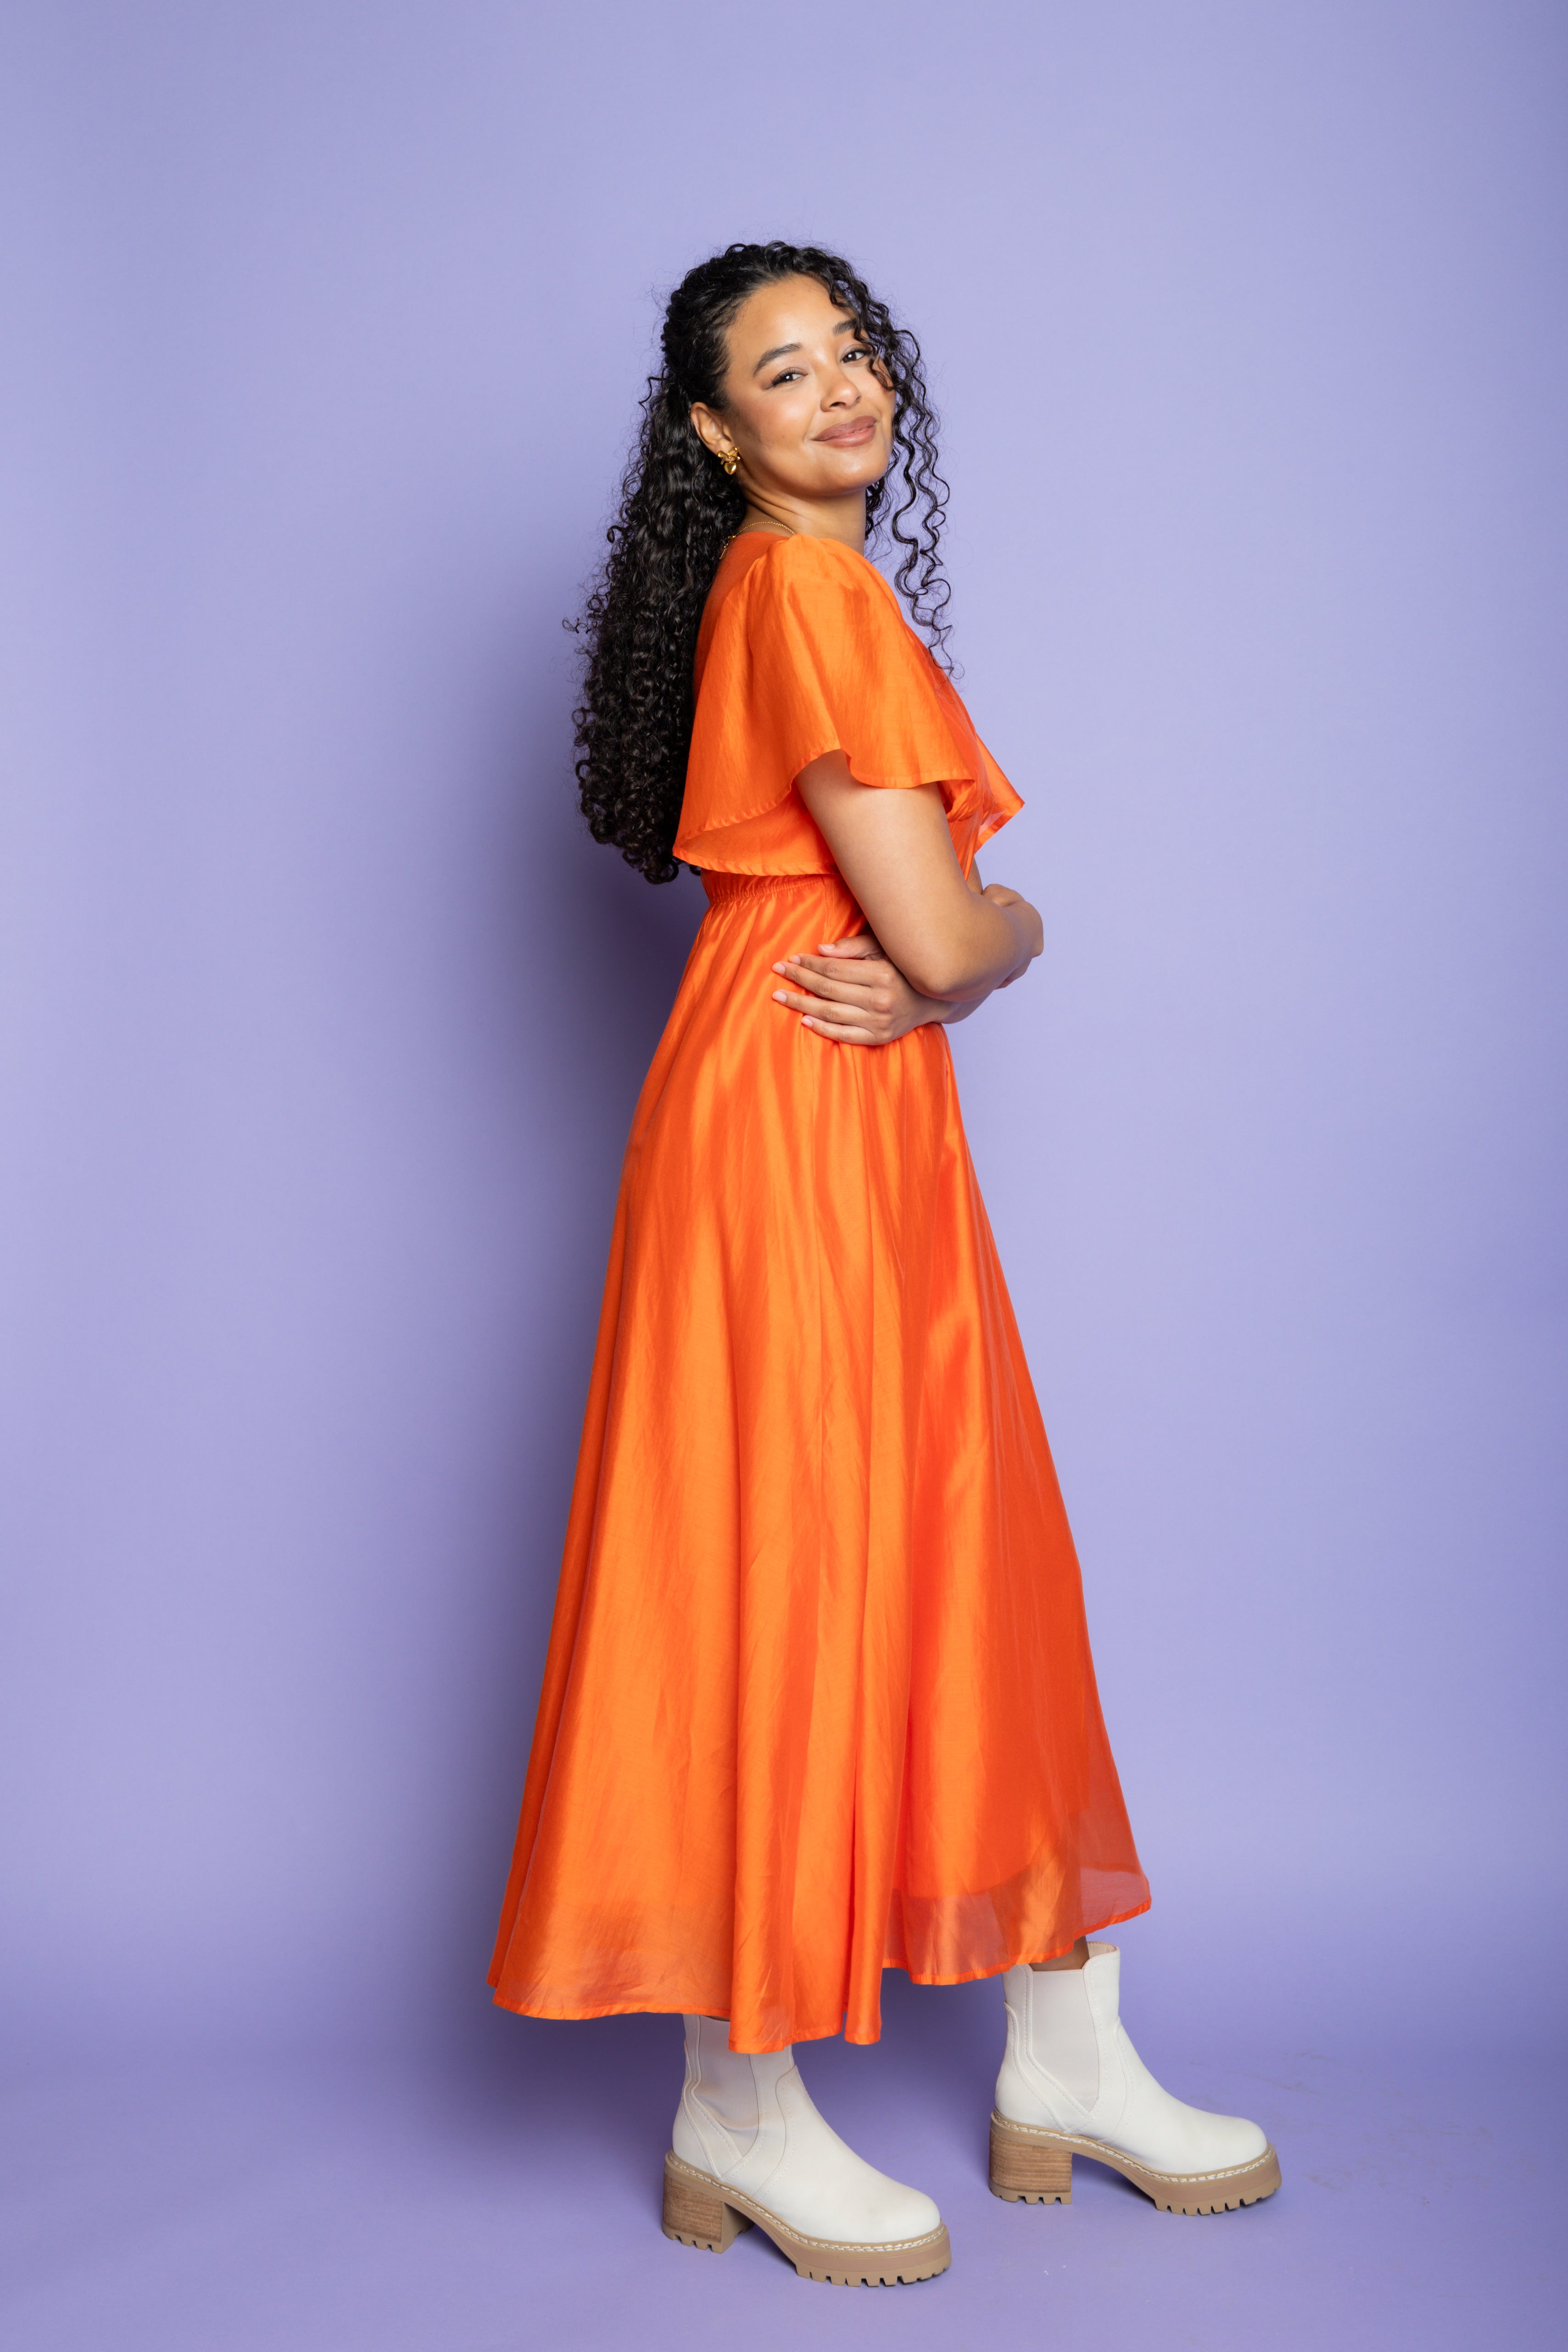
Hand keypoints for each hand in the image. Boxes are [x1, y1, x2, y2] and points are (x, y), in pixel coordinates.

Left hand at [770, 935, 952, 1046]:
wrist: (934, 999)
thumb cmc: (904, 968)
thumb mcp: (885, 948)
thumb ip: (855, 947)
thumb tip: (822, 950)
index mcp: (882, 974)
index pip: (834, 969)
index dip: (809, 963)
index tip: (791, 958)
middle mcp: (881, 1000)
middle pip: (828, 990)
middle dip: (799, 980)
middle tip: (778, 972)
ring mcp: (879, 1022)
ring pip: (830, 1013)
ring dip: (801, 1004)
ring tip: (780, 996)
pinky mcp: (879, 1037)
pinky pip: (843, 1035)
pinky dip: (822, 1028)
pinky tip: (803, 1019)